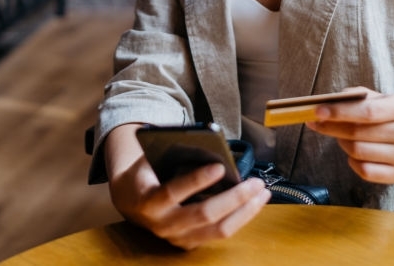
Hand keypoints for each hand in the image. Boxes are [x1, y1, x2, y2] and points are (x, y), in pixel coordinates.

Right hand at [104, 125, 270, 249]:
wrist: (131, 201)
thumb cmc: (147, 173)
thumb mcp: (152, 160)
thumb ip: (176, 155)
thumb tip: (212, 150)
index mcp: (149, 201)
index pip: (173, 193)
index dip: (197, 180)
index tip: (220, 166)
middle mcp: (163, 225)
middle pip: (204, 214)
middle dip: (234, 198)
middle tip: (255, 182)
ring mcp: (178, 238)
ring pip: (218, 229)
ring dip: (245, 211)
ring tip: (262, 193)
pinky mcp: (190, 244)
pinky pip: (220, 233)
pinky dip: (240, 218)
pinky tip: (253, 203)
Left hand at [305, 89, 393, 184]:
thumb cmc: (388, 113)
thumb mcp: (376, 98)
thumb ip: (354, 97)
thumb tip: (326, 104)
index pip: (367, 112)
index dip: (340, 112)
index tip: (317, 111)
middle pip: (358, 133)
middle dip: (331, 127)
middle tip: (318, 123)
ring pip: (358, 152)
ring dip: (342, 143)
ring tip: (341, 136)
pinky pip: (366, 171)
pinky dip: (353, 162)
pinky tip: (355, 154)